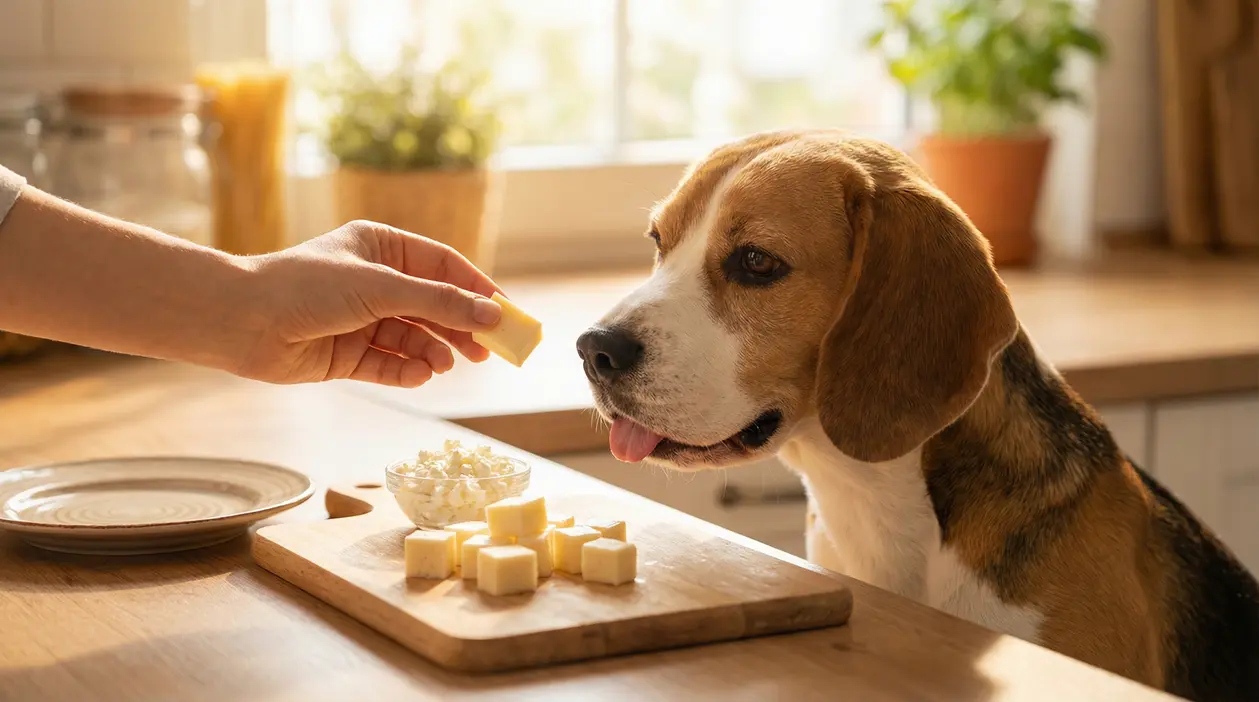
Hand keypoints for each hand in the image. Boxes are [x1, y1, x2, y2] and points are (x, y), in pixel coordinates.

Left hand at [235, 220, 503, 386]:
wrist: (242, 320)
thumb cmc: (306, 286)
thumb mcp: (382, 287)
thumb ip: (440, 303)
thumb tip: (493, 314)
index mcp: (381, 248)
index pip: (443, 266)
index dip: (477, 289)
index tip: (507, 313)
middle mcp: (373, 282)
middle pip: (434, 306)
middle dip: (461, 328)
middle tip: (490, 351)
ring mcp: (361, 320)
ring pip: (414, 338)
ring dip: (434, 352)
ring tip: (445, 365)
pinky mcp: (347, 355)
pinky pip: (390, 364)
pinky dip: (407, 371)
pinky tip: (419, 375)